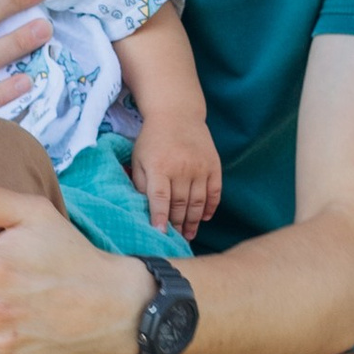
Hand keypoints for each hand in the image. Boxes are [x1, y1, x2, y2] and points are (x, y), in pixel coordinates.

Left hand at [130, 113, 219, 243]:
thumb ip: (140, 183)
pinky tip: (204, 218)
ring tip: (189, 234)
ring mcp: (200, 167)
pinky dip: (210, 207)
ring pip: (198, 202)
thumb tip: (142, 209)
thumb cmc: (153, 140)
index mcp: (159, 166)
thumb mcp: (139, 158)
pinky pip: (215, 192)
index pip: (160, 198)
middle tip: (175, 240)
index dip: (160, 218)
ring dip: (194, 221)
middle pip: (180, 204)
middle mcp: (181, 168)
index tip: (160, 234)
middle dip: (177, 225)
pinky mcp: (213, 165)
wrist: (177, 113)